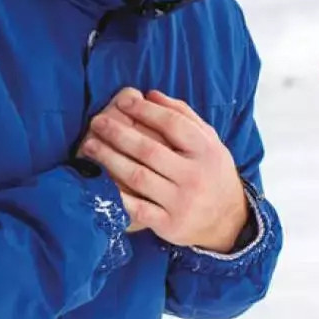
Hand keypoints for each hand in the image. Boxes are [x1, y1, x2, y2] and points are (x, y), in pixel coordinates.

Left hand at [78, 88, 248, 251]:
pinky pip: (136, 208)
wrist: (227, 220)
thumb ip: (184, 116)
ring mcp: (181, 201)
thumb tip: (151, 94)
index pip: (172, 124)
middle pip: (149, 150)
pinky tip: (98, 182)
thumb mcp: (209, 141)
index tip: (123, 102)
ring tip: (90, 146)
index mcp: (206, 150)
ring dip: (110, 159)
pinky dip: (116, 195)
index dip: (145, 111)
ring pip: (138, 177)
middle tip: (97, 122)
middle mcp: (194, 175)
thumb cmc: (211, 172)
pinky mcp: (169, 224)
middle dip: (118, 134)